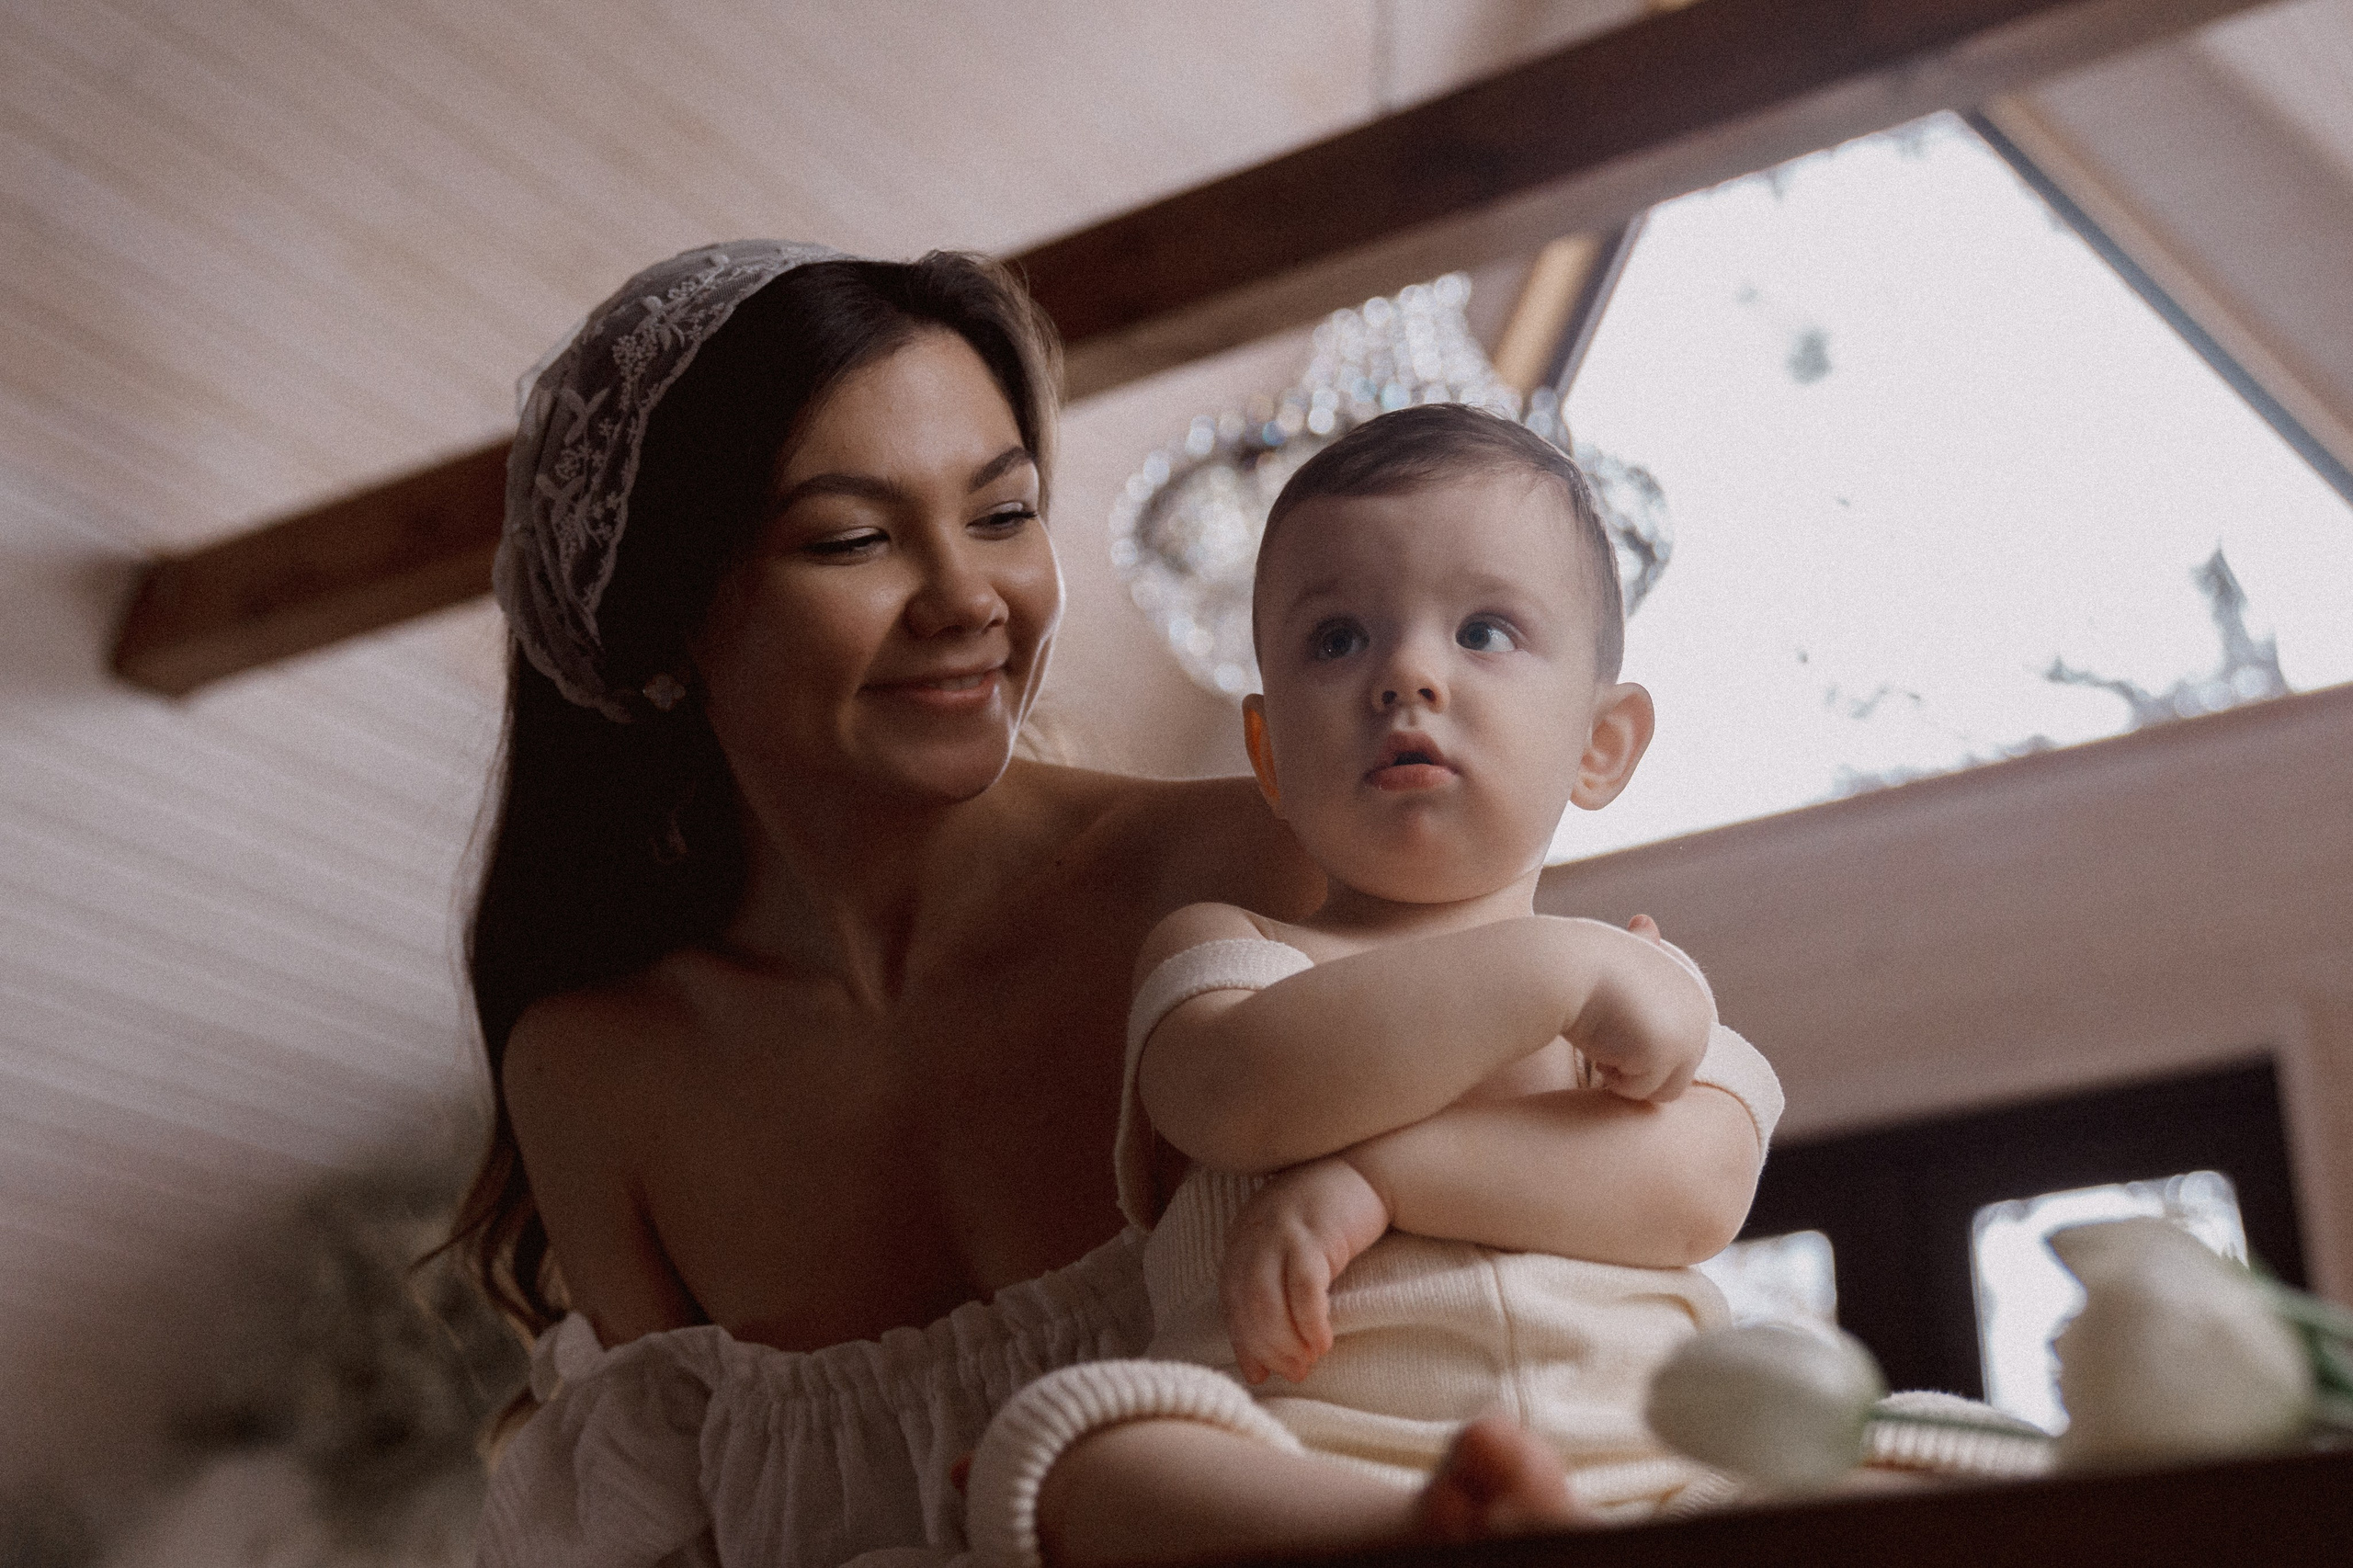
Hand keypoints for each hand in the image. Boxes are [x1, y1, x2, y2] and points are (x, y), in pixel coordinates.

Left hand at [1219, 1157, 1390, 1384]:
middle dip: (1266, 1347)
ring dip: (1285, 1341)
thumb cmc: (1329, 1215)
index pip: (1230, 1298)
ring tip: (1307, 1364)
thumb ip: (1271, 1281)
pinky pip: (1304, 1287)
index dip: (1243, 1340)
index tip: (1258, 1374)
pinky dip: (1309, 1321)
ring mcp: (1280, 1231)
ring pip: (1268, 1299)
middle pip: (1245, 1302)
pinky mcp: (1313, 1234)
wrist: (1365, 1168)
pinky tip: (1323, 1342)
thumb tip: (1263, 1352)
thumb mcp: (1288, 1244)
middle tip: (1292, 1373)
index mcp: (1242, 1236)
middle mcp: (1253, 1233)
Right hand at [1565, 915, 1713, 1103]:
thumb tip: (1645, 921)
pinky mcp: (1668, 1053)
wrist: (1564, 966)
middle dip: (1638, 1066)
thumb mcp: (1623, 952)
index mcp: (1694, 993)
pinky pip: (1639, 1092)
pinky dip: (1615, 1079)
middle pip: (1676, 1074)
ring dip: (1627, 1076)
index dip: (1640, 1045)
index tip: (1613, 1025)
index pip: (1677, 1049)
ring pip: (1660, 1089)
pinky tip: (1597, 1048)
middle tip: (1604, 1037)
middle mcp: (1700, 1015)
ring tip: (1602, 1043)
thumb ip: (1641, 948)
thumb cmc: (1583, 958)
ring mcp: (1688, 1035)